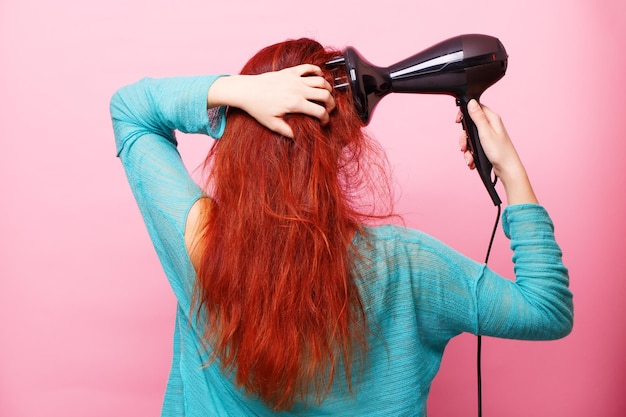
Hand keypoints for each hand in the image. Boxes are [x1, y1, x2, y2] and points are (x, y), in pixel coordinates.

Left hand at [208, 64, 335, 137]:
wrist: (246, 90)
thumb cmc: (257, 107)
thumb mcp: (271, 123)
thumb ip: (286, 131)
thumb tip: (297, 137)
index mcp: (295, 104)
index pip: (320, 111)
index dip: (325, 118)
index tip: (323, 121)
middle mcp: (298, 89)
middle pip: (325, 94)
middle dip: (331, 103)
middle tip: (329, 109)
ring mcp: (295, 79)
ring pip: (321, 80)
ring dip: (327, 88)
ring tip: (326, 95)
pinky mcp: (290, 71)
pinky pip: (309, 67)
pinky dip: (317, 71)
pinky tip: (318, 77)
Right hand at [456, 100, 537, 204]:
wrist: (507, 169)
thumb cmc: (500, 152)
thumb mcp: (485, 133)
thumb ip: (478, 117)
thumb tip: (471, 101)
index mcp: (492, 119)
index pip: (476, 108)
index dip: (465, 113)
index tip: (458, 122)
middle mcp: (490, 126)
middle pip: (470, 126)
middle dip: (464, 138)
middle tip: (464, 146)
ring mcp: (488, 136)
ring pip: (470, 138)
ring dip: (467, 149)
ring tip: (469, 158)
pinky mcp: (486, 146)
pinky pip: (474, 147)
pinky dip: (471, 154)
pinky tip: (472, 161)